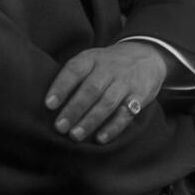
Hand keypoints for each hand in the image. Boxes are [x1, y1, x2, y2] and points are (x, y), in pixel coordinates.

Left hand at [44, 42, 169, 143]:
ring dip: (90, 121)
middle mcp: (108, 68)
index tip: (49, 104)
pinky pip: (126, 114)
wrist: (146, 56)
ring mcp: (125, 82)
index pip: (74, 70)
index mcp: (92, 58)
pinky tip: (100, 139)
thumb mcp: (91, 60)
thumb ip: (74, 76)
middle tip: (59, 127)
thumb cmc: (107, 64)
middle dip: (74, 109)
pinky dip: (113, 127)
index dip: (61, 87)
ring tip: (74, 135)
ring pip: (107, 103)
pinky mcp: (140, 96)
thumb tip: (50, 103)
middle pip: (90, 89)